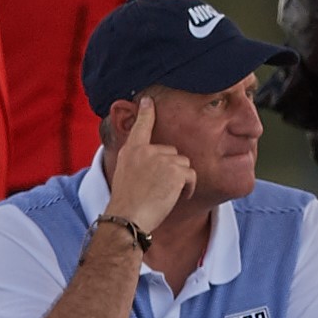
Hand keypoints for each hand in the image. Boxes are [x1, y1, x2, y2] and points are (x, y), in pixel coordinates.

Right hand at [104, 97, 194, 232]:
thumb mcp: (126, 174)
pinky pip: (191, 176)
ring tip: (166, 195)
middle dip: (172, 170)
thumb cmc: (127, 203)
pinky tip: (177, 197)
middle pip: (173, 152)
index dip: (145, 112)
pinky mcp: (175, 171)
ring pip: (184, 164)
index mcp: (131, 150)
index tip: (148, 100)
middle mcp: (146, 150)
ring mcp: (161, 159)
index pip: (141, 126)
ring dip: (181, 180)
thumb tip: (154, 158)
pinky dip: (188, 188)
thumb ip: (138, 161)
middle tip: (160, 189)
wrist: (127, 217)